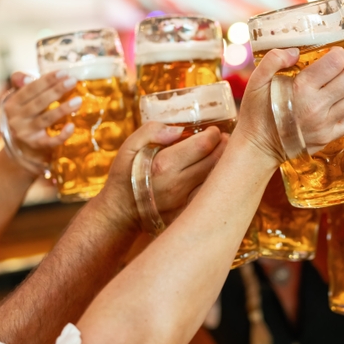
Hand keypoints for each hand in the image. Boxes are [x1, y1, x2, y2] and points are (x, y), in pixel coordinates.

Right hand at [2, 70, 78, 158]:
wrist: (22, 147)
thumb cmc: (25, 116)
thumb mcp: (19, 100)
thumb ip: (21, 84)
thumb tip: (28, 77)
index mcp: (12, 103)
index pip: (31, 89)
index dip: (47, 80)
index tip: (64, 72)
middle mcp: (16, 119)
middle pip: (39, 102)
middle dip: (57, 90)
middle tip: (73, 81)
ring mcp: (26, 133)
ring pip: (46, 119)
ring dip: (63, 109)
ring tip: (78, 100)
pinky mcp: (36, 146)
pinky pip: (51, 141)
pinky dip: (62, 134)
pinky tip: (72, 126)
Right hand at [95, 122, 225, 232]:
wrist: (119, 213)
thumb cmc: (125, 176)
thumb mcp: (129, 147)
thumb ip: (151, 132)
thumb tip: (177, 130)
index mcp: (164, 164)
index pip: (203, 145)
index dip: (214, 135)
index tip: (214, 131)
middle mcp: (177, 184)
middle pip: (215, 162)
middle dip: (224, 147)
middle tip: (224, 140)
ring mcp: (184, 202)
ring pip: (216, 180)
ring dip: (224, 165)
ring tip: (222, 155)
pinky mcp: (187, 213)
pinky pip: (209, 196)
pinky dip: (215, 184)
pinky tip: (215, 176)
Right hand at [235, 47, 343, 163]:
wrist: (257, 147)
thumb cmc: (256, 113)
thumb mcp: (256, 81)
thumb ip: (273, 60)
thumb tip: (296, 52)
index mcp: (301, 89)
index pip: (335, 63)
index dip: (338, 53)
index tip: (334, 52)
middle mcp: (317, 106)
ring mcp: (325, 124)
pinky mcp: (328, 137)